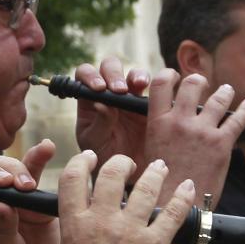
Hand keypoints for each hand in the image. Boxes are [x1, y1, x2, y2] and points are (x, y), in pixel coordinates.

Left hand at [0, 139, 58, 243]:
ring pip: (16, 168)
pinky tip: (48, 147)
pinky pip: (38, 176)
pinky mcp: (36, 202)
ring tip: (31, 184)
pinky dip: (42, 158)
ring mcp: (14, 198)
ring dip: (25, 165)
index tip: (2, 183)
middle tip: (20, 186)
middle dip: (7, 171)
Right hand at [58, 152, 194, 243]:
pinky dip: (182, 196)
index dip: (81, 161)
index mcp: (74, 225)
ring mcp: (129, 230)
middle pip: (110, 174)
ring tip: (159, 167)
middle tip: (127, 165)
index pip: (72, 178)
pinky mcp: (155, 243)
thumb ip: (77, 233)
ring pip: (144, 187)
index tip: (90, 158)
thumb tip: (86, 219)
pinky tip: (187, 187)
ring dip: (154, 172)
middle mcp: (101, 221)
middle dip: (121, 163)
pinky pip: (172, 212)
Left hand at [75, 58, 150, 181]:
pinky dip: (160, 85)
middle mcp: (110, 93)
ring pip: (134, 74)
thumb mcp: (96, 143)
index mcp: (90, 99)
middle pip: (110, 67)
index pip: (85, 75)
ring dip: (137, 75)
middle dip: (114, 73)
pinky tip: (159, 95)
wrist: (128, 176)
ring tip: (140, 85)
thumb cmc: (104, 159)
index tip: (98, 88)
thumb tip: (101, 104)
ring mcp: (132, 97)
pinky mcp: (152, 105)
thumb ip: (98, 124)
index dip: (90, 75)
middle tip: (119, 90)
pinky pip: (157, 88)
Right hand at [146, 71, 244, 243]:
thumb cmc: (157, 184)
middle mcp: (181, 122)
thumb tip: (156, 122)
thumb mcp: (147, 150)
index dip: (169, 75)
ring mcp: (203, 131)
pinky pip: (239, 119)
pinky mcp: (223, 143)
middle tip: (200, 82)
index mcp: (158, 122)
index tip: (174, 76)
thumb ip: (154, 130)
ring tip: (226, 90)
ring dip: (224, 92)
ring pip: (219, 98)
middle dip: (198, 80)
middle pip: (192, 84)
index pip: (161, 84)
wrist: (173, 204)